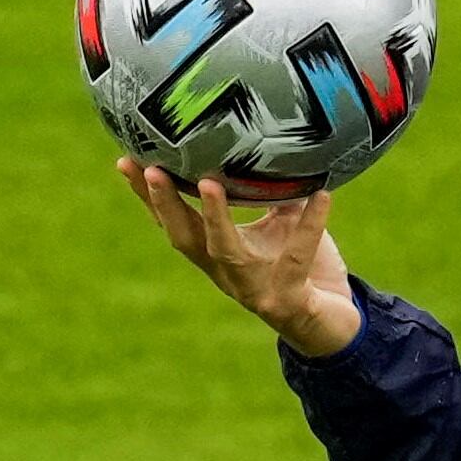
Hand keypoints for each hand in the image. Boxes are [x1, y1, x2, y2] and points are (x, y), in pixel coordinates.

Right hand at [118, 159, 362, 357]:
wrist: (334, 324)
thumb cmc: (306, 267)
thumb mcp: (283, 221)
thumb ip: (269, 189)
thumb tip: (268, 136)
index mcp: (217, 254)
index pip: (174, 222)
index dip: (148, 196)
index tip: (126, 161)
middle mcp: (226, 273)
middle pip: (184, 237)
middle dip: (164, 204)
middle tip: (150, 169)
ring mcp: (254, 289)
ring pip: (225, 252)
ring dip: (213, 218)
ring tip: (209, 183)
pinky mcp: (288, 299)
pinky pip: (297, 257)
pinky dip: (310, 225)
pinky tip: (323, 196)